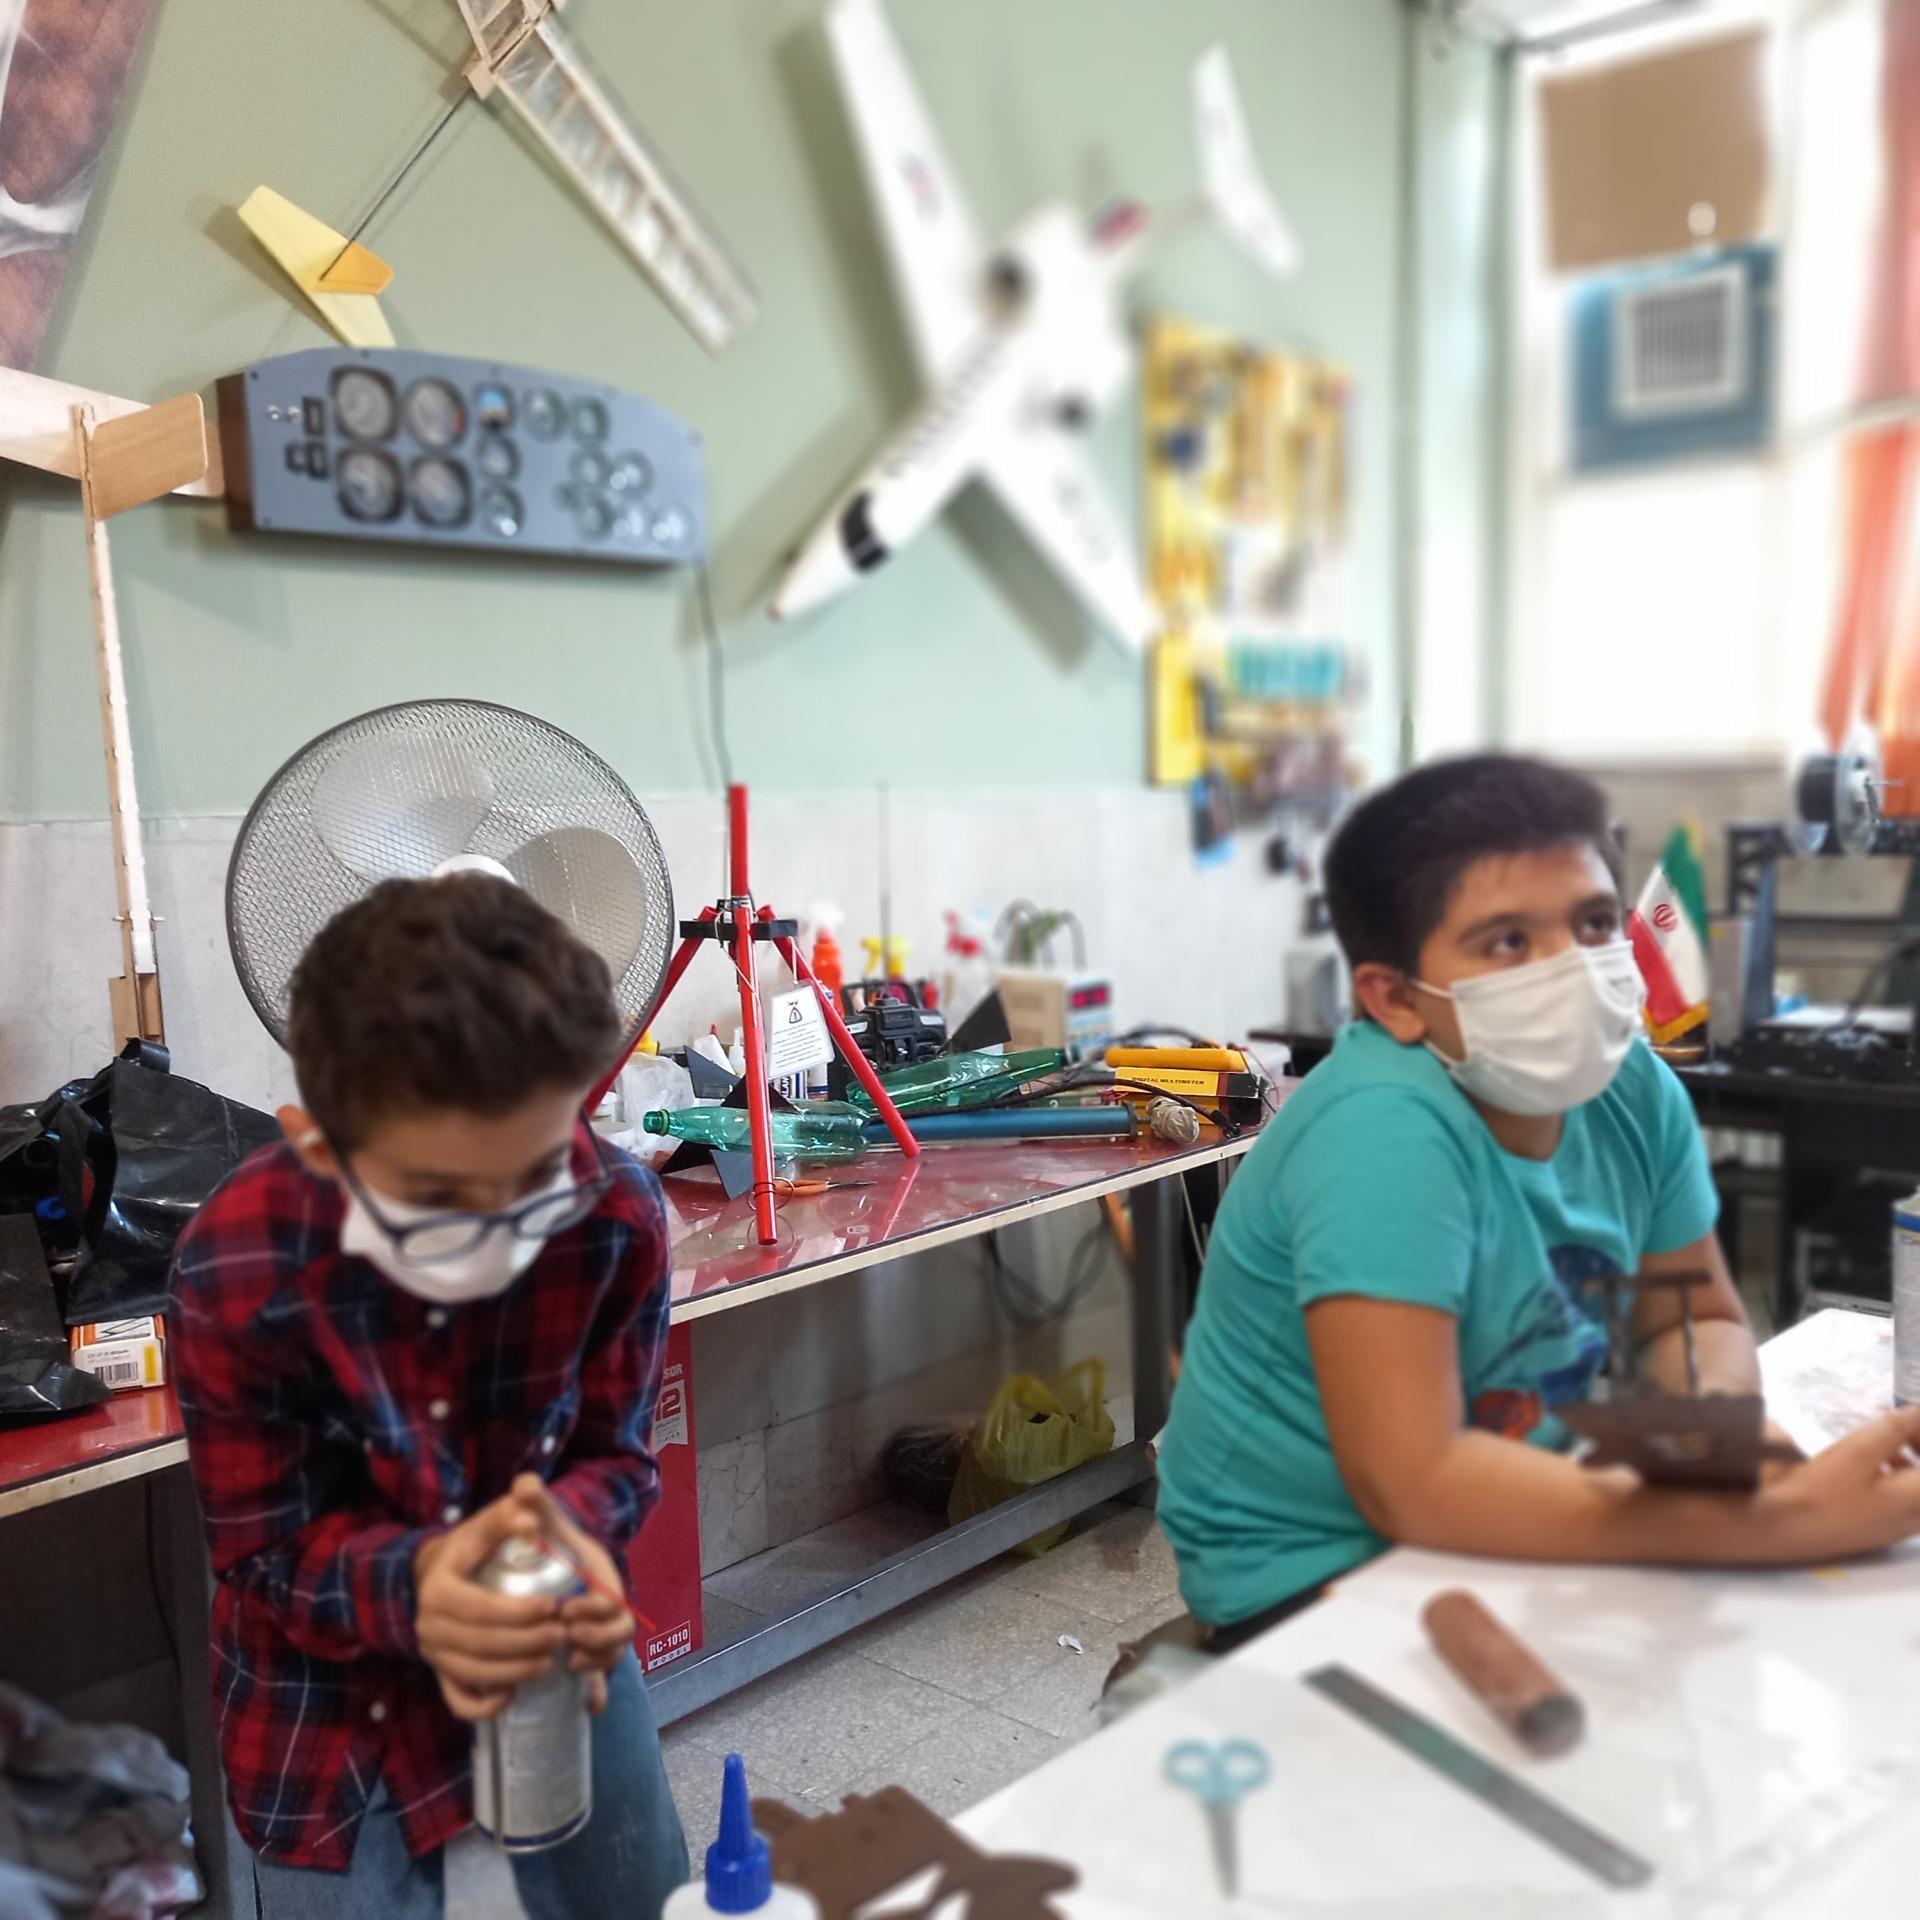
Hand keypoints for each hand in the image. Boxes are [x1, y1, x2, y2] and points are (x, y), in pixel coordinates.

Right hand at [414, 1489, 562, 1720]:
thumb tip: (531, 1518)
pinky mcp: (441, 1674)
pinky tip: (512, 1696)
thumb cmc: (474, 1545)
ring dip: (513, 1672)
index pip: (477, 1607)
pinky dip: (482, 1706)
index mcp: (437, 1587)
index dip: (517, 1611)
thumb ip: (511, 1511)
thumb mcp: (489, 1522)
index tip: (554, 1605)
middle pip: (477, 1644)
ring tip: (551, 1660)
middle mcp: (428, 1625)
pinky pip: (457, 1701)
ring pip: (471, 1674)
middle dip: (523, 1643)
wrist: (439, 1573)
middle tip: (562, 1635)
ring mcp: (433, 1653)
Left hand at [510, 1473, 635, 1712]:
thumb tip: (524, 1484)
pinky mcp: (585, 1654)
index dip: (595, 1608)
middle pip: (620, 1633)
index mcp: (601, 1575)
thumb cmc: (538, 1539)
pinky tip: (587, 1705)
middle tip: (567, 1639)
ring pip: (614, 1657)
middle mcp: (606, 1605)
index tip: (565, 1609)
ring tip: (570, 1665)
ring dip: (599, 1665)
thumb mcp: (536, 1516)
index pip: (613, 1598)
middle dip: (599, 1641)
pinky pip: (600, 1682)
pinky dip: (597, 1694)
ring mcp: (597, 1631)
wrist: (540, 1558)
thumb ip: (530, 1499)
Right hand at [1753, 1406, 1919, 1560]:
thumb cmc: (1824, 1489)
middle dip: (1918, 1447)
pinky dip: (1898, 1481)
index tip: (1908, 1416)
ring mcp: (1900, 1529)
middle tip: (1901, 1427)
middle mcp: (1918, 1516)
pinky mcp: (1881, 1533)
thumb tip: (1916, 1412)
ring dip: (1911, 1464)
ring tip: (1883, 1446)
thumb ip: (1894, 1428)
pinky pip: (1906, 1504)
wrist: (1788, 1529)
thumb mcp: (1859, 1450)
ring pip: (1918, 1492)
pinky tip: (1869, 1471)